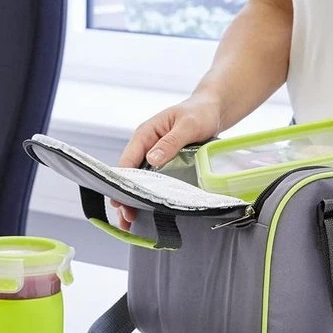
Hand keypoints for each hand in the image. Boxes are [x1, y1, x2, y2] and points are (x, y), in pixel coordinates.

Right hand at [111, 95, 223, 229]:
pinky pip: (152, 181)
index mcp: (145, 134)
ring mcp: (152, 156)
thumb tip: (152, 159)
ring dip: (133, 200)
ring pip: (138, 181)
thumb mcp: (187, 125)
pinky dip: (147, 196)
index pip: (127, 161)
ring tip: (130, 223)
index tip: (120, 201)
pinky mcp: (163, 163)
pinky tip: (146, 212)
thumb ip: (170, 142)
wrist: (212, 110)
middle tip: (126, 218)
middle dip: (125, 196)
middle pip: (129, 175)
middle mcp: (145, 146)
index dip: (122, 182)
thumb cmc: (199, 113)